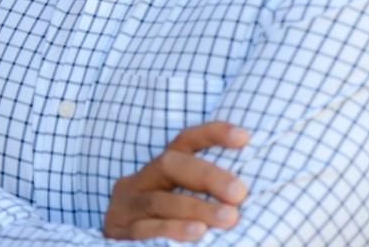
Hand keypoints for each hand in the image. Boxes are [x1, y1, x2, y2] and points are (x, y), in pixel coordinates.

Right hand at [103, 121, 249, 241]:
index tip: (244, 137)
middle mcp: (140, 181)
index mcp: (160, 170)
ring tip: (228, 218)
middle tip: (239, 193)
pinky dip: (172, 231)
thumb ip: (207, 197)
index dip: (212, 133)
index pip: (185, 141)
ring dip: (196, 209)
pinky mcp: (118, 232)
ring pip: (159, 201)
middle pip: (170, 164)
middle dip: (207, 176)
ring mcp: (126, 206)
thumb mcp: (182, 206)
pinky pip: (144, 230)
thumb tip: (250, 194)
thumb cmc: (168, 230)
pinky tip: (198, 235)